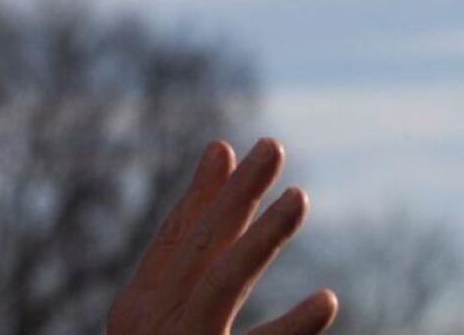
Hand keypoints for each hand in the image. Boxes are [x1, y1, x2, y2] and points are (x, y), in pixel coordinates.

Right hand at [107, 138, 337, 333]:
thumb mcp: (156, 330)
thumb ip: (178, 297)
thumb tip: (203, 255)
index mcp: (137, 311)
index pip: (173, 241)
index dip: (200, 195)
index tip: (223, 148)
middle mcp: (152, 322)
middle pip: (199, 247)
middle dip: (236, 193)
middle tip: (272, 146)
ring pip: (223, 281)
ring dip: (262, 235)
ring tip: (299, 197)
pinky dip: (291, 326)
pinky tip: (326, 300)